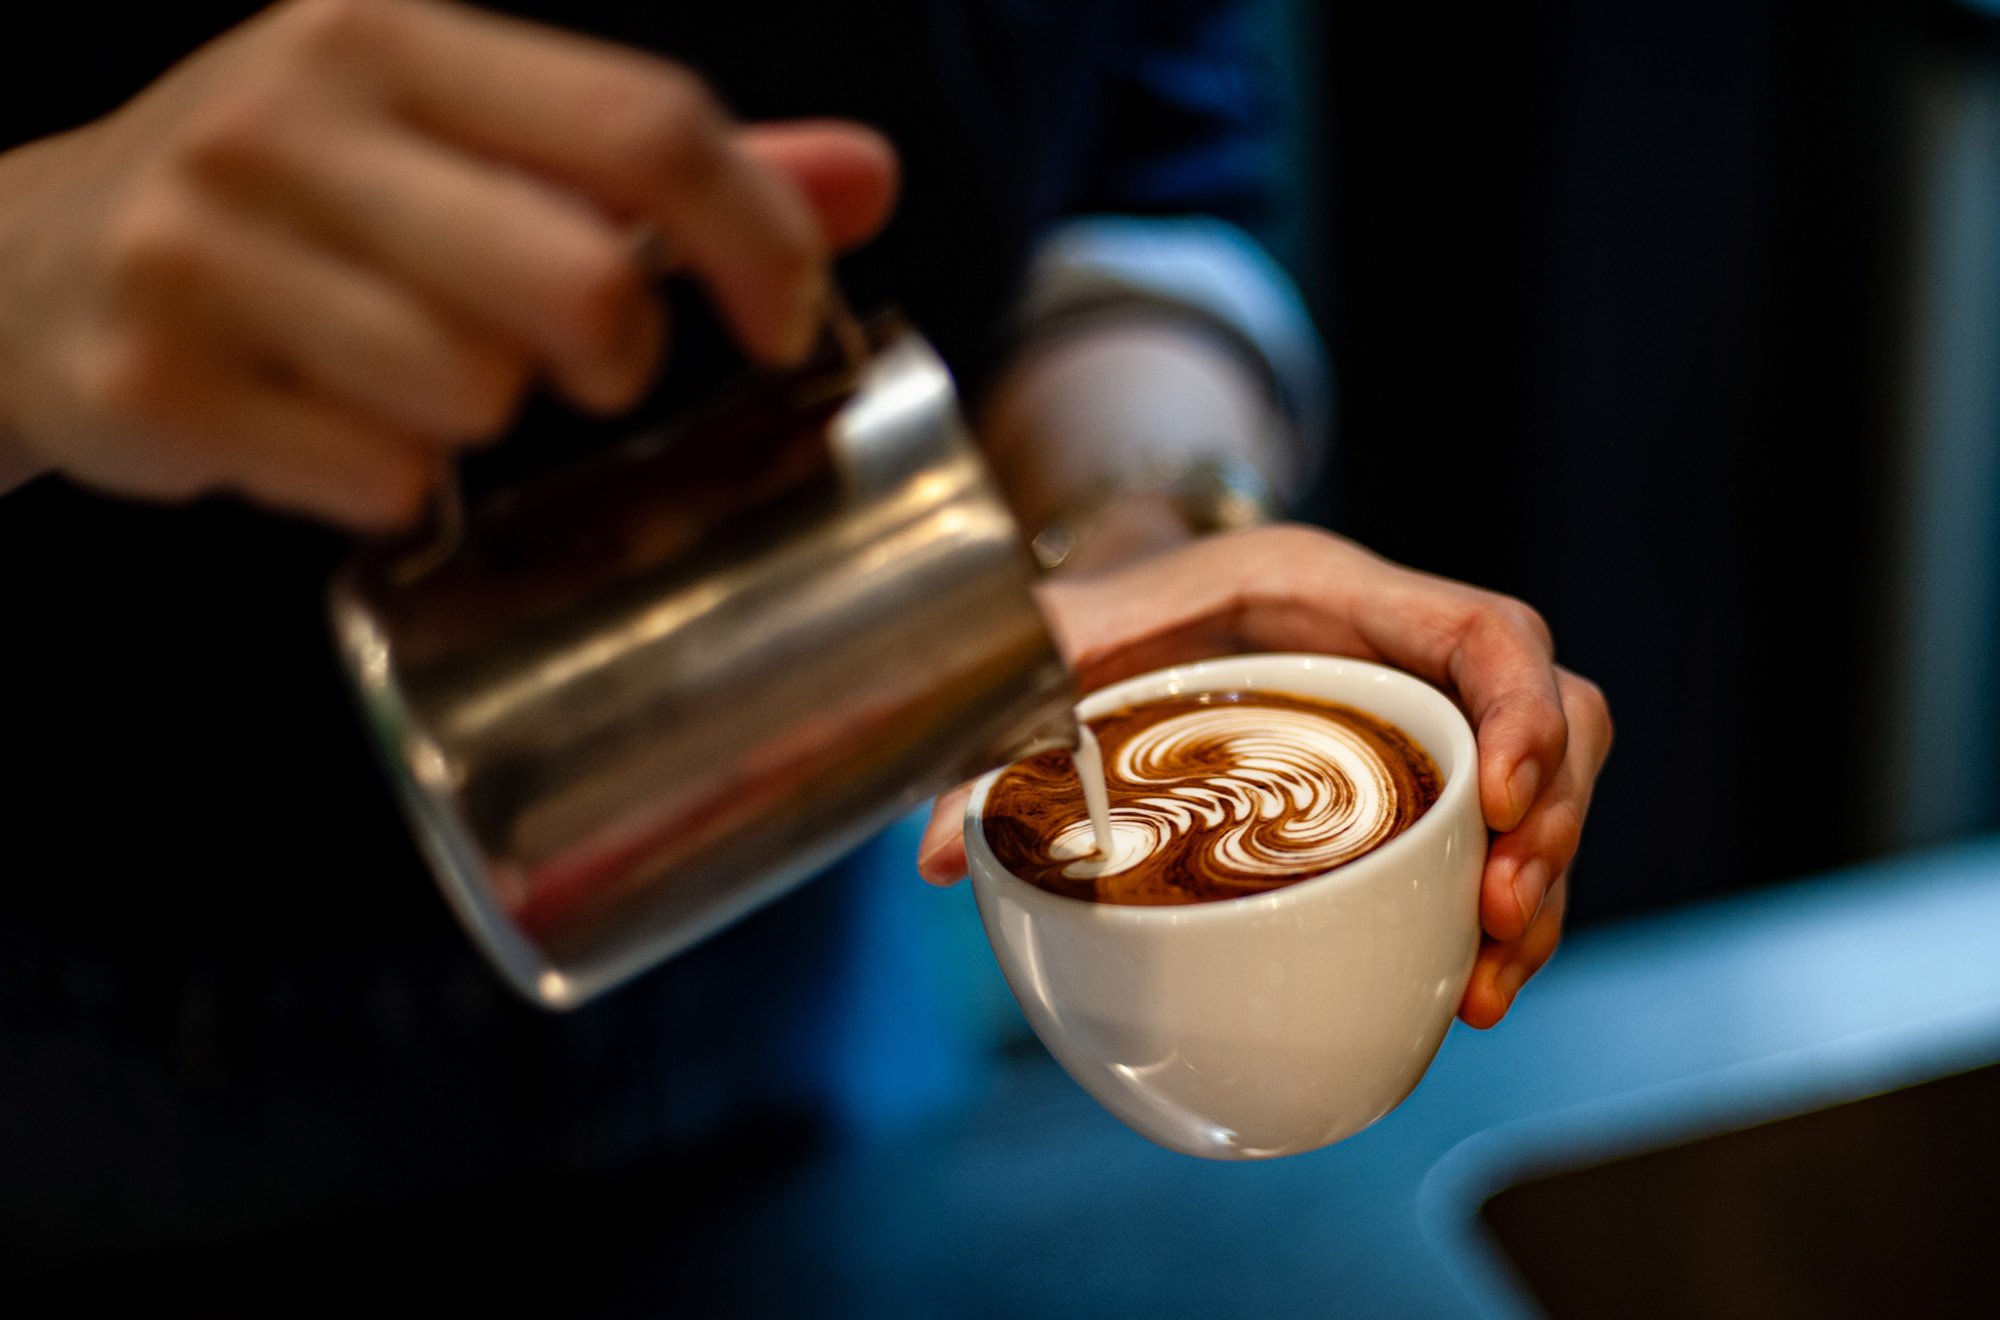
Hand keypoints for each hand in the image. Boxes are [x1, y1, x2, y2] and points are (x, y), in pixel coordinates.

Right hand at [0, 0, 895, 526]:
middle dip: (617, 352)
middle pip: (585, 283)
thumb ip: (655, 161)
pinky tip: (334, 430)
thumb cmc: (295, 200)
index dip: (760, 238)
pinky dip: (394, 486)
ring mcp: (206, 250)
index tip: (787, 319)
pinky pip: (379, 483)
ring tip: (413, 377)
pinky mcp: (154, 380)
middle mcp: (290, 119)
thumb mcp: (460, 135)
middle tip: (580, 361)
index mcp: (390, 37)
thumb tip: (868, 179)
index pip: (646, 127)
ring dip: (483, 418)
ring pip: (478, 398)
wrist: (22, 263)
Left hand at [916, 524, 1612, 1028]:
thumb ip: (996, 725)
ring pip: (1546, 784)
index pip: (1487, 631)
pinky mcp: (1416, 775)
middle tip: (1500, 920)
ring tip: (1490, 985)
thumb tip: (938, 850)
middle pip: (1555, 712)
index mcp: (1332, 592)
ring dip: (1540, 886)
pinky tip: (1468, 989)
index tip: (1504, 808)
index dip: (1524, 714)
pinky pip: (1497, 833)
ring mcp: (1420, 711)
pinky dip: (1499, 910)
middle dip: (1554, 821)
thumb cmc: (1099, 612)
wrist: (1122, 598)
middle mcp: (1399, 646)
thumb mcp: (1051, 645)